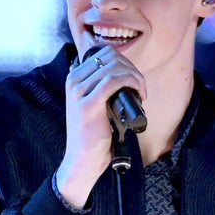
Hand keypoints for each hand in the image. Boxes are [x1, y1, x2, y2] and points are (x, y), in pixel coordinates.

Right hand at [55, 48, 146, 207]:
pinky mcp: (87, 104)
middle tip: (141, 87)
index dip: (126, 63)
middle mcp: (73, 81)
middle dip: (132, 68)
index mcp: (74, 78)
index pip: (104, 54)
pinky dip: (132, 83)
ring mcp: (78, 92)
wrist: (82, 160)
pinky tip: (139, 95)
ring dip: (135, 76)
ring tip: (141, 92)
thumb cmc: (93, 136)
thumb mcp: (96, 106)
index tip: (135, 80)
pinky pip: (113, 81)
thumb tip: (127, 75)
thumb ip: (104, 89)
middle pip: (110, 57)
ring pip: (113, 67)